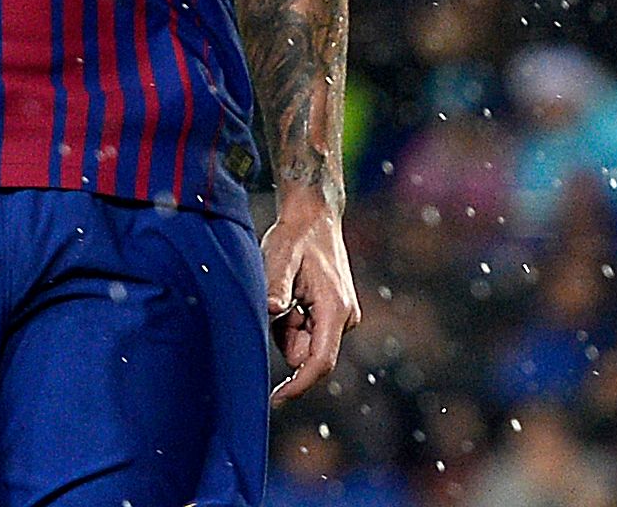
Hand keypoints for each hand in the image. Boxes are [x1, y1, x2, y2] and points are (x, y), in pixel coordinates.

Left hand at [260, 183, 359, 404]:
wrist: (314, 218)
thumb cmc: (295, 237)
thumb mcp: (280, 256)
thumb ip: (276, 284)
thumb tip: (271, 310)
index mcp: (335, 308)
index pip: (320, 361)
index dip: (299, 384)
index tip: (277, 398)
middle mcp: (345, 317)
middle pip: (308, 354)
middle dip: (286, 339)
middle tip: (276, 302)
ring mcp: (342, 317)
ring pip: (305, 344)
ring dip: (288, 328)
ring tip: (285, 292)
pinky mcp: (334, 315)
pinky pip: (307, 333)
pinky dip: (293, 321)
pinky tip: (292, 294)